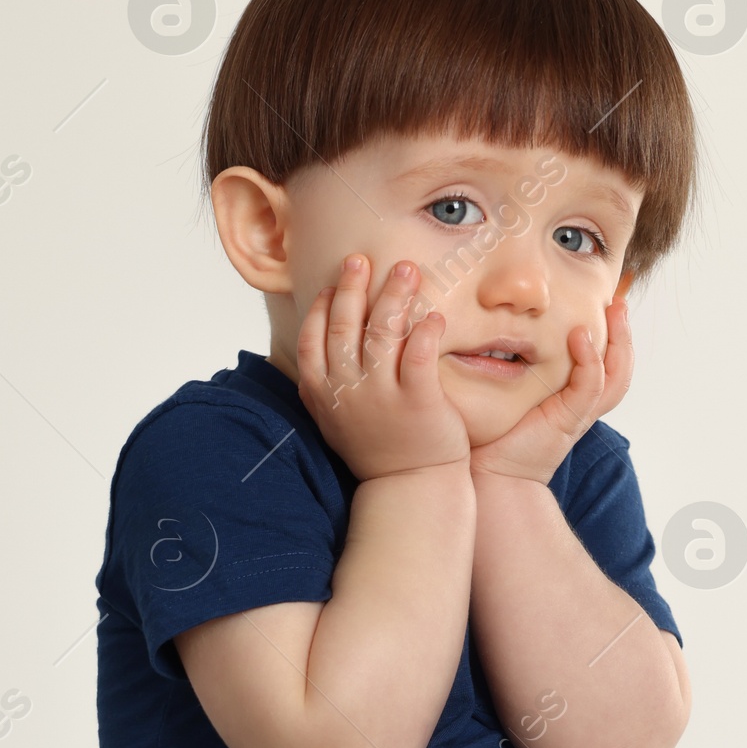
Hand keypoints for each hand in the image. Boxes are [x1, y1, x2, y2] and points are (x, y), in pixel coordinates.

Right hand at [297, 255, 471, 481]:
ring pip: (382, 332)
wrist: (409, 488)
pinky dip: (426, 330)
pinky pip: (421, 354)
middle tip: (361, 259)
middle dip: (352, 286)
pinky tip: (434, 314)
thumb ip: (326, 382)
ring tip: (406, 269)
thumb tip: (321, 341)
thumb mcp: (336, 419)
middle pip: (345, 325)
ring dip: (393, 295)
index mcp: (322, 394)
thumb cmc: (377, 450)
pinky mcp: (419, 401)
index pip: (312, 338)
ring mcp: (382, 396)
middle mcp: (348, 391)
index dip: (321, 307)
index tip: (332, 284)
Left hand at [469, 294, 634, 486]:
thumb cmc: (495, 438)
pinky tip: (580, 336)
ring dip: (619, 341)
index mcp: (573, 401)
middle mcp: (583, 407)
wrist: (491, 477)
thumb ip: (512, 367)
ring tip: (614, 311)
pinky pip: (590, 386)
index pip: (605, 365)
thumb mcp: (509, 395)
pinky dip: (590, 360)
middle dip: (624, 334)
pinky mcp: (570, 421)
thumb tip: (497, 334)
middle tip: (619, 302)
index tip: (606, 304)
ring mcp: (579, 415)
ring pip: (616, 376)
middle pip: (621, 369)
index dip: (612, 337)